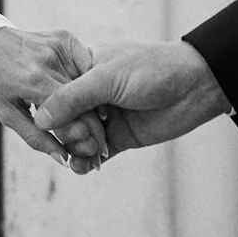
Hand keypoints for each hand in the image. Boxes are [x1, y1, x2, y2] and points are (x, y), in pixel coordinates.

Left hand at [0, 27, 107, 173]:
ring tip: (92, 119)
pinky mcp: (64, 37)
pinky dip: (87, 80)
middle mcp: (49, 61)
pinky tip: (82, 91)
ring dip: (93, 102)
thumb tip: (64, 159)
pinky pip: (85, 64)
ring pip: (89, 82)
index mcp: (34, 82)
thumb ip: (36, 138)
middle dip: (96, 124)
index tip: (96, 151)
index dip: (89, 135)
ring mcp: (59, 46)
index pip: (74, 113)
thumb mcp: (8, 115)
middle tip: (99, 143)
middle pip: (85, 99)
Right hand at [33, 41, 229, 159]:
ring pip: (76, 138)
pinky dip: (85, 162)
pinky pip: (94, 154)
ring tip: (84, 153)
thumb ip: (72, 98)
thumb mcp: (107, 77)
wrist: (196, 86)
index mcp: (83, 68)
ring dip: (75, 148)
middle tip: (78, 137)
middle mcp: (91, 93)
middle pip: (63, 118)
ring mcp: (105, 116)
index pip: (52, 90)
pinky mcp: (119, 137)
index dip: (49, 108)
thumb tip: (40, 119)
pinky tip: (81, 167)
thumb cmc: (154, 69)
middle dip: (66, 132)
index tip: (48, 121)